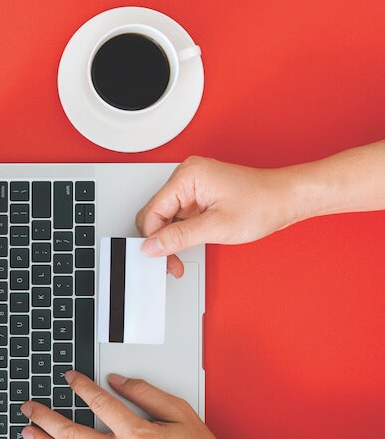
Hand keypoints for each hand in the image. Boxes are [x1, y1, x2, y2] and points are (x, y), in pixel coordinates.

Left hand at [19, 371, 248, 438]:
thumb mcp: (180, 414)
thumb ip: (145, 393)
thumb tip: (116, 380)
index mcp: (139, 435)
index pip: (99, 404)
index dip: (81, 387)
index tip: (70, 377)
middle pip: (72, 434)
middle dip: (45, 418)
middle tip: (29, 408)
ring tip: (27, 432)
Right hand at [135, 156, 302, 277]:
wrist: (287, 199)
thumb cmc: (263, 203)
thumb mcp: (216, 227)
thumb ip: (179, 237)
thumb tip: (151, 246)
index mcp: (187, 176)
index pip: (152, 211)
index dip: (153, 239)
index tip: (159, 257)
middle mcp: (187, 177)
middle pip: (156, 215)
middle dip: (161, 241)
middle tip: (171, 263)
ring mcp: (193, 186)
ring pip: (166, 218)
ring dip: (172, 239)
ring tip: (182, 257)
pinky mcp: (199, 196)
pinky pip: (179, 217)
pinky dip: (182, 233)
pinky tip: (191, 243)